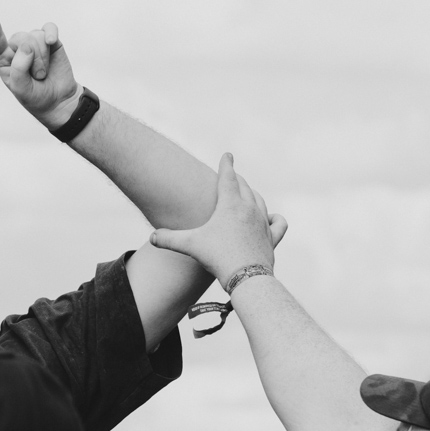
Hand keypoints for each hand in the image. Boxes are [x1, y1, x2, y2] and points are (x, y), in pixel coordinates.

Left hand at [0, 2, 80, 126]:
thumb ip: (19, 69)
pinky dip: (51, 34)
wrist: (59, 100)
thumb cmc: (35, 96)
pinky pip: (48, 28)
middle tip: (38, 77)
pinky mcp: (49, 40)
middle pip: (20, 39)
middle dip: (33, 60)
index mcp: (3, 60)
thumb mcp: (21, 89)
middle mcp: (16, 48)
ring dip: (42, 58)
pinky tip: (52, 41)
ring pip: (35, 36)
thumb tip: (26, 45)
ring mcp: (33, 42)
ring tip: (43, 72)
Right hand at [148, 154, 287, 281]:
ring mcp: (263, 222)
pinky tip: (270, 218)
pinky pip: (278, 222)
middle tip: (231, 175)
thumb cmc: (218, 257)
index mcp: (230, 204)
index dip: (226, 164)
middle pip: (245, 186)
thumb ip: (169, 239)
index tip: (227, 154)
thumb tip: (151, 237)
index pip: (228, 176)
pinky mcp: (272, 237)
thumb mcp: (190, 246)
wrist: (246, 276)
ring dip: (252, 194)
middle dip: (237, 179)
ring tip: (246, 194)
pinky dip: (274, 218)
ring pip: (259, 201)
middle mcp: (249, 208)